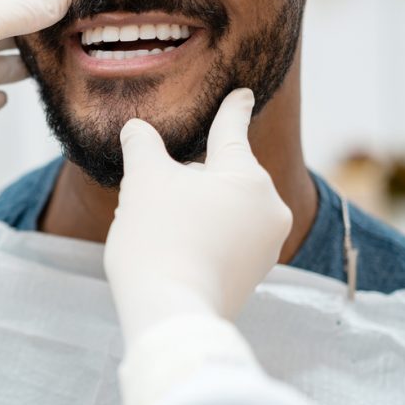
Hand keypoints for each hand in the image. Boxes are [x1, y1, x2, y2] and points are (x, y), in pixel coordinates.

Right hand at [104, 89, 293, 347]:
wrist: (170, 311)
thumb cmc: (158, 238)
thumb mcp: (143, 181)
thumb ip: (142, 146)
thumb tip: (135, 129)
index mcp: (247, 176)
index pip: (232, 131)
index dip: (232, 109)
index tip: (244, 93)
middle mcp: (268, 209)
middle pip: (221, 177)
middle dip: (189, 180)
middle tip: (152, 198)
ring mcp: (264, 247)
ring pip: (222, 210)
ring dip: (192, 211)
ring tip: (158, 231)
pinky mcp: (252, 277)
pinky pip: (225, 242)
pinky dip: (200, 239)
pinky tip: (172, 253)